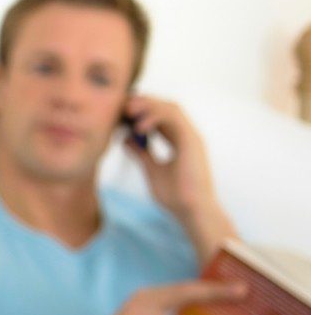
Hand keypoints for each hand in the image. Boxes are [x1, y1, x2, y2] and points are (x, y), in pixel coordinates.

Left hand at [121, 96, 217, 219]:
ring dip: (149, 105)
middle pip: (167, 107)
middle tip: (123, 106)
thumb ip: (141, 153)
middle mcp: (187, 136)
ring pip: (171, 107)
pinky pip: (174, 118)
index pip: (162, 116)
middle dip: (144, 102)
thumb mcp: (152, 170)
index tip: (121, 113)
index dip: (142, 110)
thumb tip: (125, 139)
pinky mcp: (192, 141)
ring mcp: (192, 137)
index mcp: (180, 142)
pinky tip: (139, 127)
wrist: (192, 212)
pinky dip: (155, 117)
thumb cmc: (176, 197)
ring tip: (129, 111)